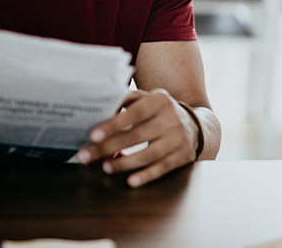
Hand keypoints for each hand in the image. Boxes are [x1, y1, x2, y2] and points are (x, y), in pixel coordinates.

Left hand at [76, 89, 199, 186]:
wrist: (195, 125)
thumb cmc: (159, 112)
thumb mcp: (148, 99)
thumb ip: (126, 99)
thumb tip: (100, 104)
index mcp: (160, 100)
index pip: (134, 113)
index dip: (113, 125)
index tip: (93, 135)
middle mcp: (171, 118)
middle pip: (137, 136)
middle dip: (108, 147)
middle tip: (86, 156)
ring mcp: (178, 138)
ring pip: (149, 154)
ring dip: (124, 163)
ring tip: (105, 167)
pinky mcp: (183, 156)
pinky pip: (162, 168)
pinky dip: (146, 175)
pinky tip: (131, 181)